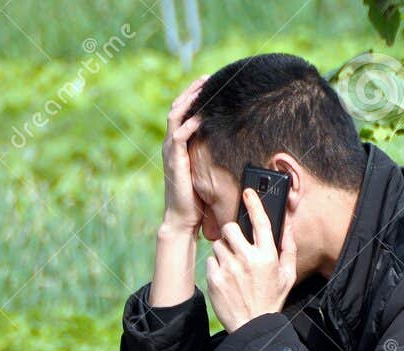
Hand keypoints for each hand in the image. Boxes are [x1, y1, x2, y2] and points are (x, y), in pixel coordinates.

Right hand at [160, 76, 206, 233]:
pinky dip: (189, 125)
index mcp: (177, 145)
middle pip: (177, 108)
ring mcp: (171, 151)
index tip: (208, 84)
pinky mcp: (175, 161)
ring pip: (175, 116)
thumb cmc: (196, 199)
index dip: (193, 96)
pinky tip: (200, 117)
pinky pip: (179, 136)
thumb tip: (232, 146)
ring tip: (202, 89)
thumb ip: (211, 156)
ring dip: (189, 101)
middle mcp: (171, 144)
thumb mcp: (205, 171)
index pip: (182, 112)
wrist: (182, 218)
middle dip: (191, 91)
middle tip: (207, 78)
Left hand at [206, 189, 296, 331]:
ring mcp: (229, 268)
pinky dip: (216, 267)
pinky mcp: (215, 278)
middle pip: (230, 228)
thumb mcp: (288, 276)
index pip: (261, 222)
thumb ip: (289, 249)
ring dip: (224, 252)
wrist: (253, 326)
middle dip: (232, 233)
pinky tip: (227, 278)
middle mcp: (248, 260)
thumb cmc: (271, 300)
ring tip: (234, 268)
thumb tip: (288, 226)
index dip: (254, 204)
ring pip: (218, 244)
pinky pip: (211, 261)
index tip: (248, 193)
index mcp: (268, 257)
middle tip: (237, 246)